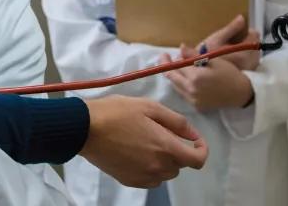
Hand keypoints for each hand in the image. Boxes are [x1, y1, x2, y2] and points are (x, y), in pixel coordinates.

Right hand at [78, 95, 207, 187]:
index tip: (195, 141)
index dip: (202, 150)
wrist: (85, 129)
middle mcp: (157, 166)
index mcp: (166, 147)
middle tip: (162, 132)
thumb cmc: (117, 112)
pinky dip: (152, 170)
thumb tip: (193, 134)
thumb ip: (176, 122)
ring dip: (166, 161)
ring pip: (166, 174)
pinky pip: (151, 180)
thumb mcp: (149, 107)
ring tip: (149, 143)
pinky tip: (139, 154)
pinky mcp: (130, 180)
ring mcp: (143, 176)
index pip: (197, 160)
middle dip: (179, 150)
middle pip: (181, 165)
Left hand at [162, 54, 253, 111]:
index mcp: (195, 77)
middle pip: (172, 78)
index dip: (169, 59)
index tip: (165, 53)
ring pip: (176, 87)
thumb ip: (194, 55)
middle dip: (167, 67)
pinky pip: (183, 94)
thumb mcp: (213, 60)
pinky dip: (181, 85)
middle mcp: (191, 90)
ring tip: (176, 67)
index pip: (175, 67)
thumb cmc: (229, 73)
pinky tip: (185, 79)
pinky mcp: (196, 106)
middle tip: (167, 59)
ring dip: (174, 76)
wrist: (241, 93)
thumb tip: (180, 47)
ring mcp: (193, 100)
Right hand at [189, 15, 260, 70]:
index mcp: (243, 53)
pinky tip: (237, 58)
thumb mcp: (216, 39)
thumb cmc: (206, 56)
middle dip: (248, 40)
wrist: (202, 75)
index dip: (246, 31)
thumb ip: (231, 29)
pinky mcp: (248, 74)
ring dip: (248, 48)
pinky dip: (247, 57)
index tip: (237, 33)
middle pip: (256, 42)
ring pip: (255, 51)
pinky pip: (252, 60)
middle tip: (235, 42)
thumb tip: (242, 17)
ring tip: (235, 50)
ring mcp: (250, 69)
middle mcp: (250, 62)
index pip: (254, 34)